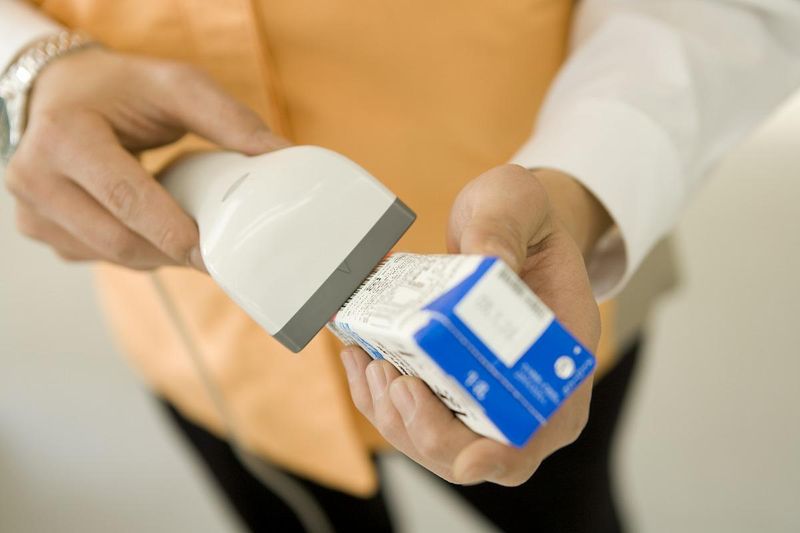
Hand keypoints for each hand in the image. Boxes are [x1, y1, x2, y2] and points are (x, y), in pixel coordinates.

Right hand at [4, 47, 287, 269]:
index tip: (218, 255)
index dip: (175, 232)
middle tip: (221, 255)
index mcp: (65, 135)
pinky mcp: (39, 230)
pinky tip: (157, 231)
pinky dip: (138, 252)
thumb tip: (282, 157)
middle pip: (119, 240)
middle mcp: (36, 176)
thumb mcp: (176, 86)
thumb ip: (229, 119)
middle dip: (176, 253)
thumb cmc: (122, 89)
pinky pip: (101, 258)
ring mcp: (32, 209)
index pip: (126, 198)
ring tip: (194, 236)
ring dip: (160, 255)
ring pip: (112, 257)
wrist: (61, 92)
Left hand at [340, 164, 610, 484]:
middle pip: (478, 449)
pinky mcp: (448, 384)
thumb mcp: (516, 205)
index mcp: (558, 355)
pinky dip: (379, 398)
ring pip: (435, 441)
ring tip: (367, 362)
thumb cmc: (522, 218)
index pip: (542, 427)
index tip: (469, 459)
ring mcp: (483, 391)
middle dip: (427, 430)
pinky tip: (359, 358)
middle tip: (393, 380)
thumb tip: (486, 265)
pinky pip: (411, 414)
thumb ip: (503, 228)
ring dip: (393, 416)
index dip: (506, 454)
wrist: (504, 224)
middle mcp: (523, 386)